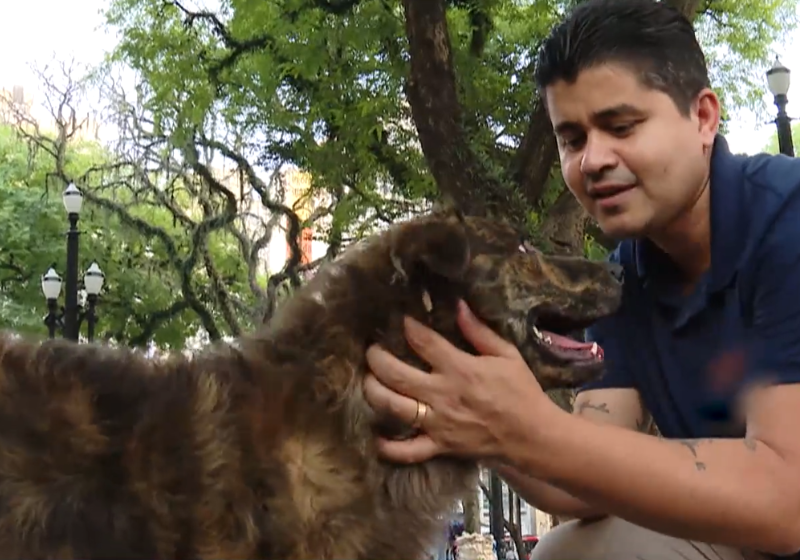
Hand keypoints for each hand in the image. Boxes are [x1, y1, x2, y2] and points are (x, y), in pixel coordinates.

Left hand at [363, 300, 552, 463]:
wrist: (534, 437)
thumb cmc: (522, 392)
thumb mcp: (506, 355)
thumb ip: (478, 331)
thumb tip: (458, 305)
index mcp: (460, 368)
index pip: (422, 341)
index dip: (406, 326)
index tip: (400, 318)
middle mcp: (443, 395)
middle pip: (395, 373)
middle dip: (376, 358)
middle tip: (371, 349)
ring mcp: (437, 423)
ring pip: (392, 407)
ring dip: (373, 391)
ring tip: (368, 380)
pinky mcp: (439, 446)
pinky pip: (407, 451)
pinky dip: (388, 447)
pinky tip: (376, 435)